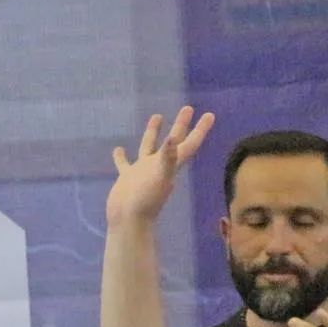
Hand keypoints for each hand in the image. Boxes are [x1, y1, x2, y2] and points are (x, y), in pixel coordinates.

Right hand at [106, 107, 214, 225]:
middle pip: (174, 141)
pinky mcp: (128, 177)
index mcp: (170, 164)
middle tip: (188, 108)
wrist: (127, 219)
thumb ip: (166, 159)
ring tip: (157, 115)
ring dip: (154, 133)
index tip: (209, 115)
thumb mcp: (159, 177)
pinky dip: (122, 156)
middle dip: (181, 125)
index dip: (200, 130)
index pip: (189, 144)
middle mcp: (159, 165)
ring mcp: (143, 171)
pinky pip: (125, 163)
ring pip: (150, 147)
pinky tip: (118, 149)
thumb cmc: (145, 199)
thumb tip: (172, 139)